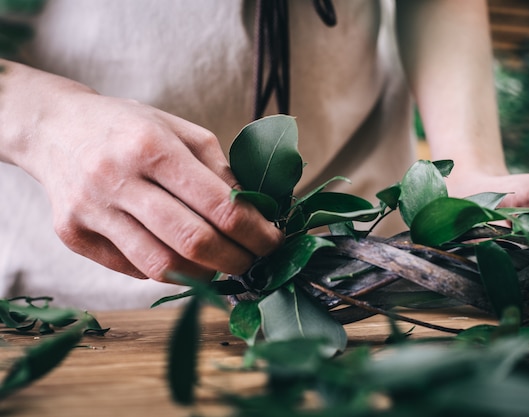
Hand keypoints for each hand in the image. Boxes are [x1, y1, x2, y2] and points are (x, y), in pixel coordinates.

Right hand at [2, 63, 282, 281]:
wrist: (53, 128)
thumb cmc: (129, 127)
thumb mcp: (179, 129)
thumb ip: (219, 168)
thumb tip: (257, 213)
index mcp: (152, 145)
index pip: (220, 204)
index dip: (255, 232)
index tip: (274, 242)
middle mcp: (117, 178)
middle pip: (193, 241)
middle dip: (235, 260)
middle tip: (252, 262)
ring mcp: (90, 210)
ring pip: (161, 265)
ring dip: (203, 275)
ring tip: (221, 266)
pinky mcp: (72, 234)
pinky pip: (132, 268)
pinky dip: (166, 271)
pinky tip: (180, 259)